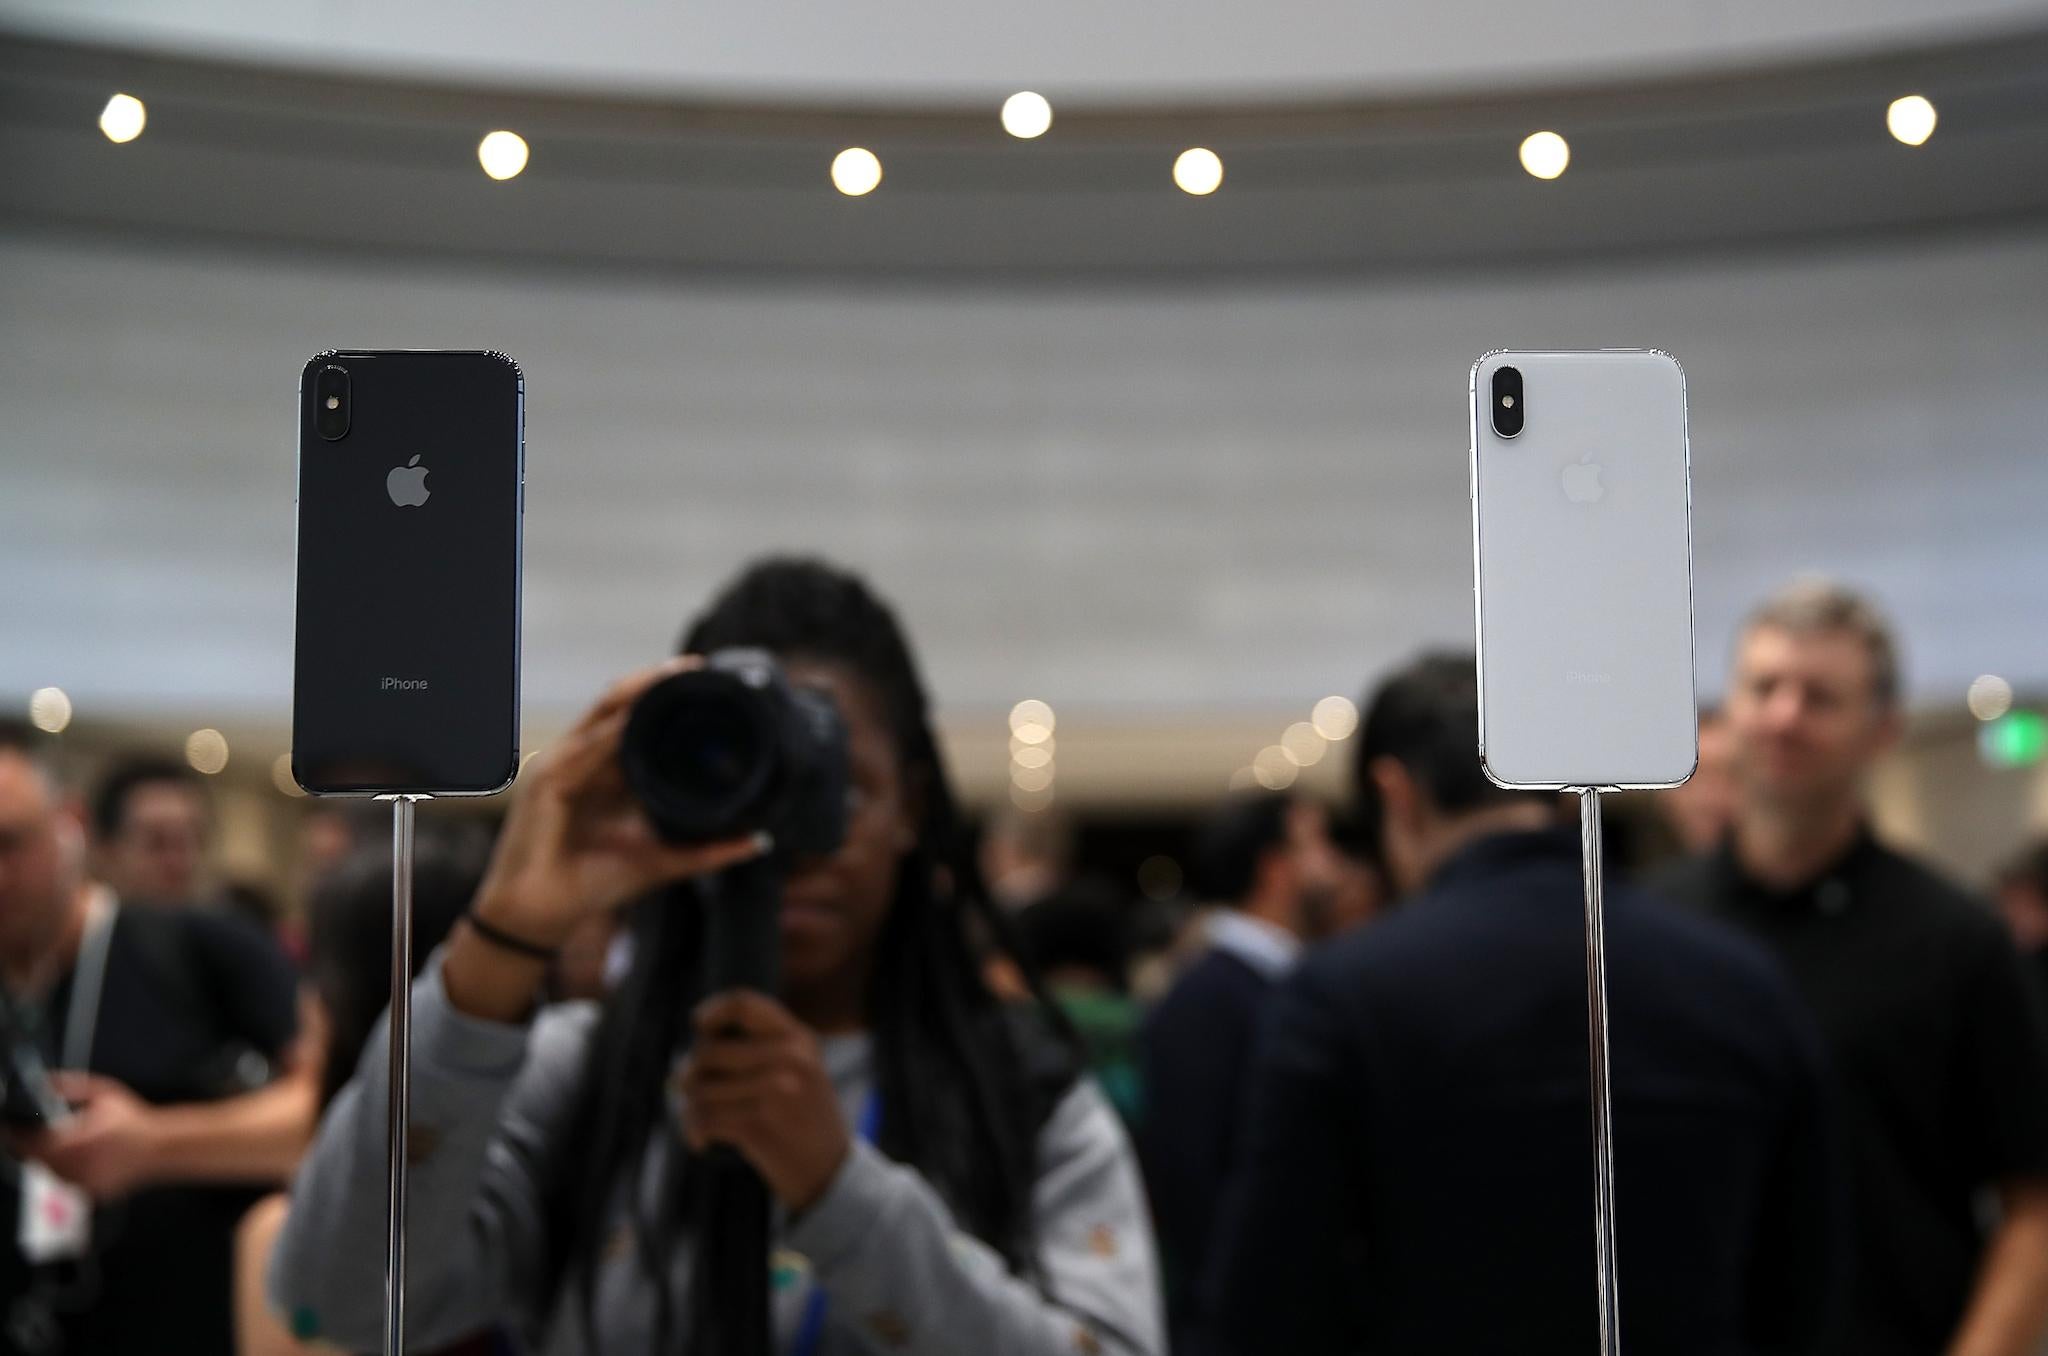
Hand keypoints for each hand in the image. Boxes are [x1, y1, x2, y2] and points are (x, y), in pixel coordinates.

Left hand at [21, 1073, 160, 1202]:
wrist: (160, 1146)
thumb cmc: (133, 1119)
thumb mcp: (104, 1093)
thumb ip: (72, 1086)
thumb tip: (44, 1082)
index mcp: (76, 1140)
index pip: (30, 1144)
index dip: (15, 1137)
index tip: (11, 1128)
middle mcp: (76, 1165)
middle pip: (36, 1161)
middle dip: (33, 1148)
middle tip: (38, 1136)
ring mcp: (83, 1183)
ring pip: (50, 1174)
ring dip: (48, 1161)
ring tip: (64, 1147)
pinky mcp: (91, 1194)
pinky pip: (68, 1184)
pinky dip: (67, 1173)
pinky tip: (81, 1160)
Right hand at [472, 657, 767, 947]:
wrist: (540, 916)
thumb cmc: (593, 884)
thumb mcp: (660, 860)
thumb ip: (706, 850)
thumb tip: (758, 840)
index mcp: (605, 770)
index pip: (634, 718)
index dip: (665, 696)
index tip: (707, 680)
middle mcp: (582, 759)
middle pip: (618, 704)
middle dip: (655, 682)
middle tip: (698, 667)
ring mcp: (560, 765)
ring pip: (601, 714)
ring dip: (637, 693)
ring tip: (674, 676)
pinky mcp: (545, 781)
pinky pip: (584, 747)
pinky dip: (612, 731)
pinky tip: (639, 716)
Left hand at [677, 992, 851, 1212]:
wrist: (832, 1172)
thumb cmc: (807, 1121)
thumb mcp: (802, 1070)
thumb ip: (762, 1050)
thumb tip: (692, 1050)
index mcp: (799, 1038)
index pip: (744, 1004)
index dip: (713, 1011)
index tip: (700, 1027)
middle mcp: (788, 1057)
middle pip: (708, 1049)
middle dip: (691, 1074)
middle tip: (692, 1092)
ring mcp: (774, 1090)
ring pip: (699, 1087)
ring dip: (690, 1108)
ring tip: (699, 1121)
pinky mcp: (758, 1124)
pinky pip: (703, 1118)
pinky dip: (694, 1131)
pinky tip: (702, 1141)